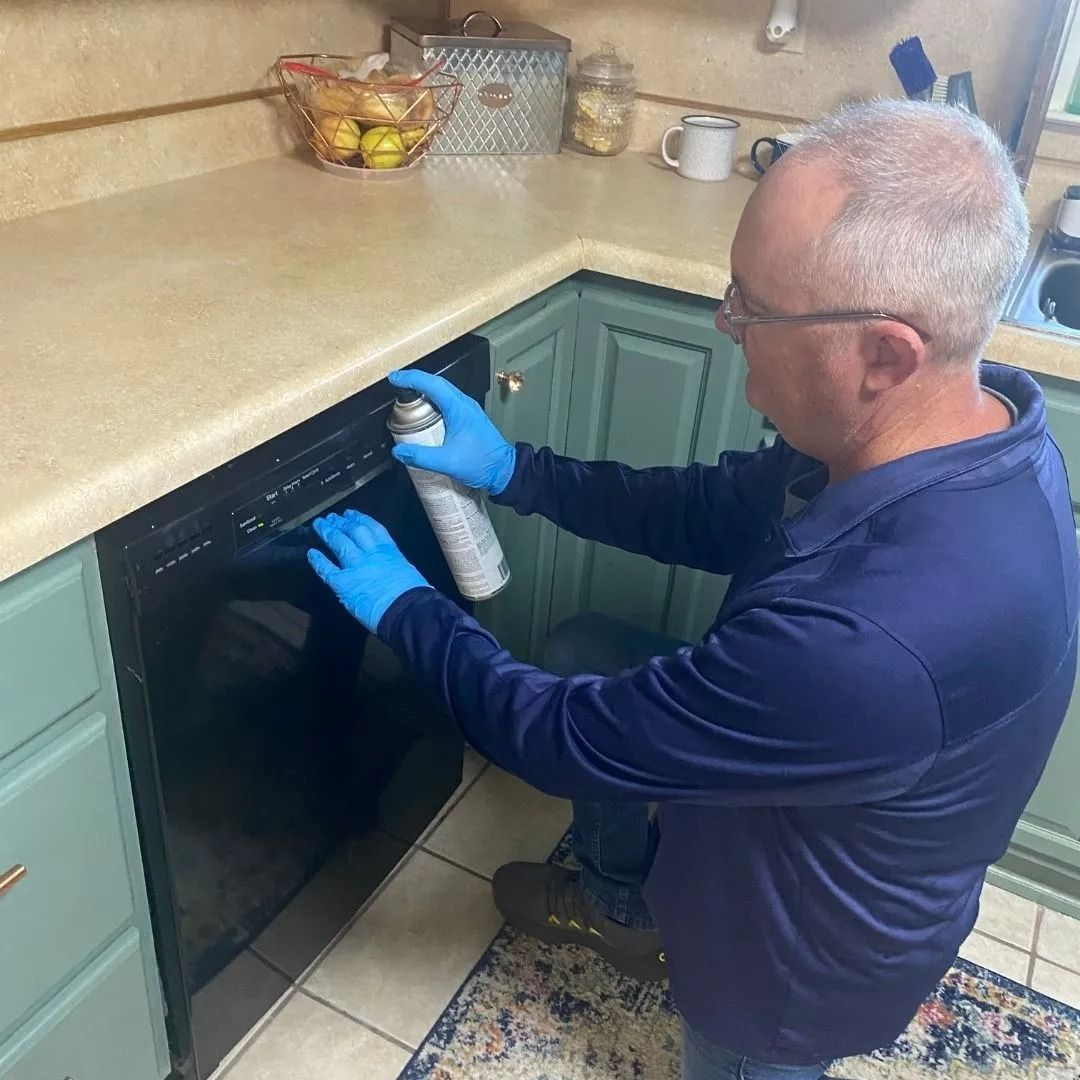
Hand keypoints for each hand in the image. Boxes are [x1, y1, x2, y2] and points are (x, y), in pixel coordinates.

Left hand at [308, 510, 430, 631]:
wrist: (406, 610)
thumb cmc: (413, 595)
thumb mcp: (407, 570)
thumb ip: (394, 564)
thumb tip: (390, 565)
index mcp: (389, 550)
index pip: (372, 528)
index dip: (359, 519)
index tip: (351, 514)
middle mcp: (370, 553)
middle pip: (353, 531)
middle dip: (341, 523)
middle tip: (331, 518)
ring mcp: (355, 566)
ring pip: (338, 543)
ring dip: (327, 532)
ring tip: (319, 525)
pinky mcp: (343, 583)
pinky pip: (326, 568)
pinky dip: (318, 560)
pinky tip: (311, 553)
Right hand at [388, 369, 515, 494]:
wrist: (504, 471)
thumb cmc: (483, 463)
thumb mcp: (447, 462)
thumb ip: (421, 457)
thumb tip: (399, 451)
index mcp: (459, 408)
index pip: (432, 384)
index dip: (411, 378)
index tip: (395, 378)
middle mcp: (464, 405)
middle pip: (437, 384)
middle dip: (415, 382)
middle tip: (398, 385)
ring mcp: (468, 411)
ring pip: (443, 393)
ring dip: (425, 392)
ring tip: (407, 398)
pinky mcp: (468, 419)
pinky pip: (448, 404)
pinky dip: (433, 403)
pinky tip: (425, 415)